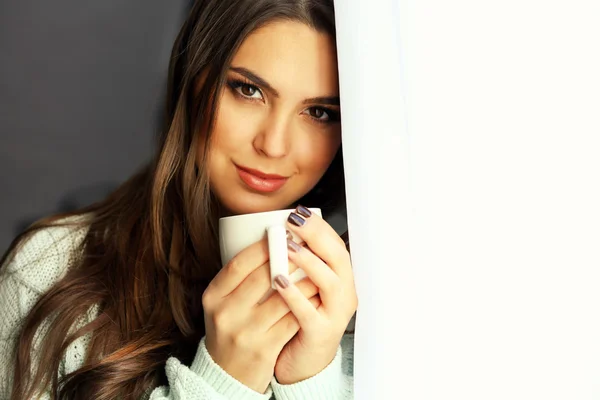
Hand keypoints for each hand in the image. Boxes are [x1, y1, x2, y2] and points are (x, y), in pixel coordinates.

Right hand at [202, 236, 319, 392]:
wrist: (225, 378)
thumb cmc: (230, 332)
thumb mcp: (221, 305)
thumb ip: (238, 279)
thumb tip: (269, 243)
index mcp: (213, 298)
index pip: (238, 264)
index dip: (261, 246)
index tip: (279, 232)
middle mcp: (226, 314)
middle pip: (262, 277)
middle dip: (287, 256)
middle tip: (304, 242)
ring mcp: (246, 333)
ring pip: (282, 297)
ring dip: (303, 277)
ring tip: (316, 263)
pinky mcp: (265, 349)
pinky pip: (292, 318)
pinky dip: (307, 302)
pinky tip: (317, 291)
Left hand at [272, 205, 357, 384]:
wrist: (302, 363)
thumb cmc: (298, 320)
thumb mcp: (302, 286)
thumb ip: (296, 262)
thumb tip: (276, 229)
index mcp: (339, 279)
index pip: (336, 245)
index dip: (319, 227)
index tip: (299, 211)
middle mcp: (344, 294)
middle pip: (338, 258)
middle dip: (316, 236)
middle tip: (294, 221)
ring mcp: (335, 315)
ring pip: (329, 283)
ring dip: (309, 262)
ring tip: (288, 247)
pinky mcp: (321, 334)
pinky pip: (309, 313)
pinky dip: (295, 295)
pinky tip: (278, 282)